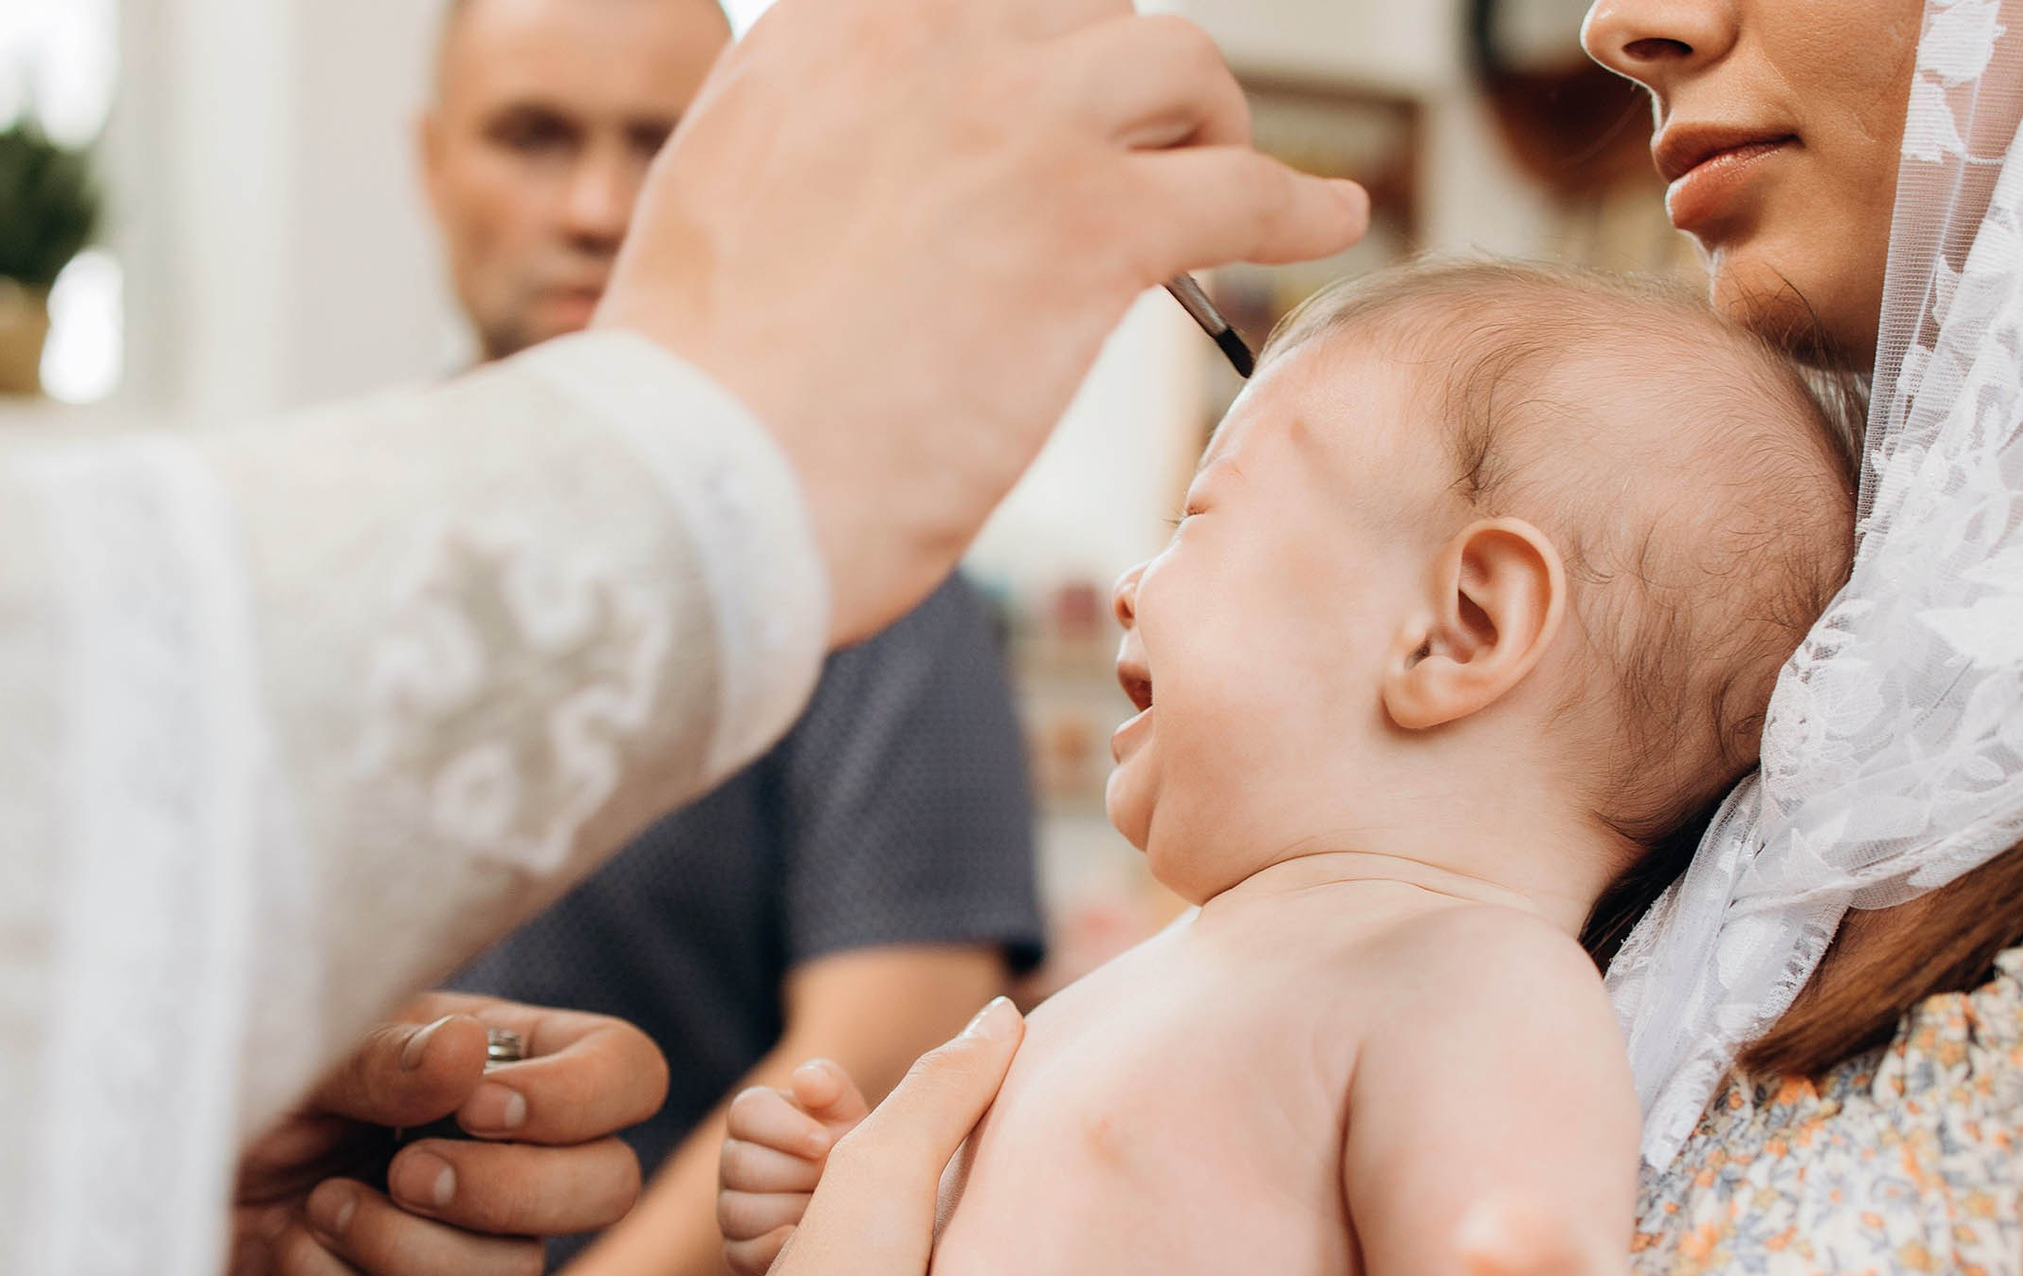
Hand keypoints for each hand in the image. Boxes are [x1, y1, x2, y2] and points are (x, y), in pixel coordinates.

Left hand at [231, 993, 664, 1275]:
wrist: (161, 1155)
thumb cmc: (244, 1068)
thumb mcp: (311, 1043)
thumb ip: (388, 1053)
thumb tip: (468, 1055)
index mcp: (511, 1054)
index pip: (628, 1071)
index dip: (580, 1101)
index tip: (475, 1106)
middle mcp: (513, 1144)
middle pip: (610, 1186)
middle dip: (509, 1191)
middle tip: (408, 1169)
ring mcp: (469, 1230)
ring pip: (517, 1274)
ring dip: (410, 1247)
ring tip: (325, 1203)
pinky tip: (295, 1239)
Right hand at [602, 0, 1368, 644]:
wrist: (695, 482)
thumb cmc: (695, 398)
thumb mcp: (725, 204)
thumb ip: (809, 145)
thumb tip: (869, 173)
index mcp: (828, 28)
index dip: (1028, 48)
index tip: (1048, 99)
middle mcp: (928, 39)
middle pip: (1086, 14)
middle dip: (1120, 86)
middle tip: (1139, 157)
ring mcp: (1020, 124)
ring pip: (1177, 68)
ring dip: (1208, 127)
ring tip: (1227, 189)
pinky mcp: (1095, 229)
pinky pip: (1243, 189)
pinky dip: (1297, 205)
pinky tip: (1327, 220)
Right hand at [718, 1059, 871, 1275]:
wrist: (861, 1196)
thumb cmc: (851, 1144)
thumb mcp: (847, 1110)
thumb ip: (829, 1086)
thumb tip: (805, 1081)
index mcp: (753, 1116)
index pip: (746, 1112)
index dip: (785, 1128)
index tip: (825, 1143)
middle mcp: (733, 1159)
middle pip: (742, 1165)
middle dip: (798, 1173)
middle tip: (833, 1178)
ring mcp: (731, 1205)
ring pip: (738, 1211)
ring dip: (792, 1210)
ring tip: (827, 1207)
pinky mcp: (739, 1248)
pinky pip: (740, 1254)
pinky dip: (772, 1250)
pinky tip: (802, 1239)